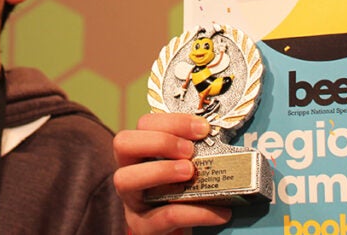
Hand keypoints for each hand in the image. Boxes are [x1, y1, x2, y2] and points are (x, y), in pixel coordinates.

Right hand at [113, 113, 231, 234]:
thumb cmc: (186, 194)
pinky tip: (220, 212)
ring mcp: (132, 201)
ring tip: (191, 173)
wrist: (183, 232)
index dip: (172, 121)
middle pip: (123, 143)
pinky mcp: (144, 228)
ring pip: (127, 179)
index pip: (144, 124)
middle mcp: (130, 172)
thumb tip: (222, 137)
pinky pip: (164, 216)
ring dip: (162, 170)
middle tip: (189, 150)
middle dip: (159, 141)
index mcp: (141, 152)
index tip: (202, 128)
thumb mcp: (188, 168)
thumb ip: (195, 152)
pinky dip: (195, 212)